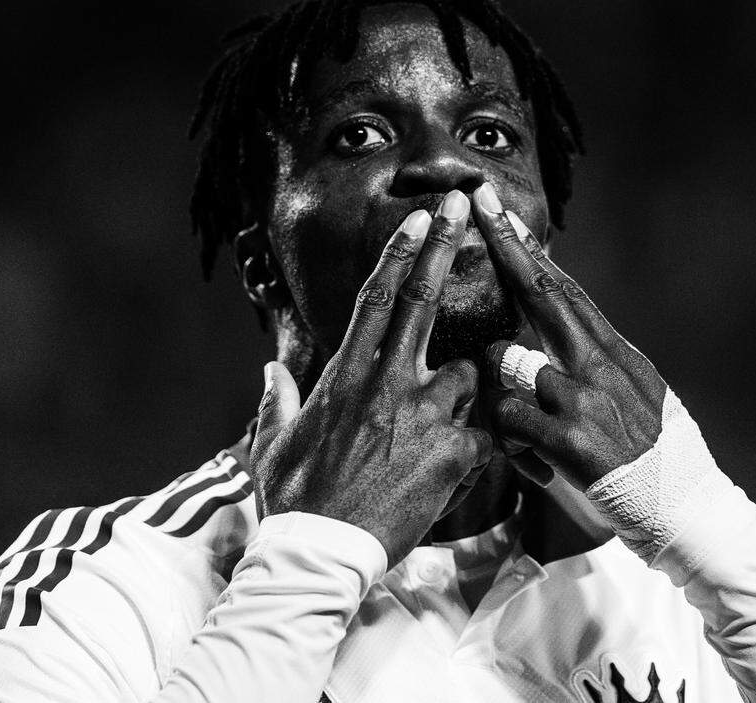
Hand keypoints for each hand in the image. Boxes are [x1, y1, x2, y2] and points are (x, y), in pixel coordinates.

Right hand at [248, 191, 493, 566]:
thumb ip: (278, 402)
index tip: (421, 218)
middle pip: (423, 301)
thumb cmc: (294, 500)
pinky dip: (475, 450)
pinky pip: (483, 436)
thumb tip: (272, 369)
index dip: (400, 254)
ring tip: (443, 431)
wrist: (321, 553)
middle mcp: (386, 382)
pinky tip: (453, 477)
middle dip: (445, 247)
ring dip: (465, 391)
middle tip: (464, 203)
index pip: (375, 299)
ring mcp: (423, 413)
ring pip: (468, 374)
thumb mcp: (272, 446)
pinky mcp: (454, 451)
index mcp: (345, 376)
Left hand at [470, 182, 667, 490]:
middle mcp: (602, 364)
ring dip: (499, 390)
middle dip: (507, 244)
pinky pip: (506, 417)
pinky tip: (532, 464)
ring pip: (509, 359)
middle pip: (543, 293)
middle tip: (480, 201)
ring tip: (527, 431)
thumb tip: (566, 337)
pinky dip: (508, 441)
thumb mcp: (638, 398)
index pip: (566, 290)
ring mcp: (584, 397)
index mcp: (617, 354)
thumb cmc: (656, 462)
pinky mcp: (568, 437)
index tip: (505, 215)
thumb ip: (598, 366)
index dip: (531, 250)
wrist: (687, 513)